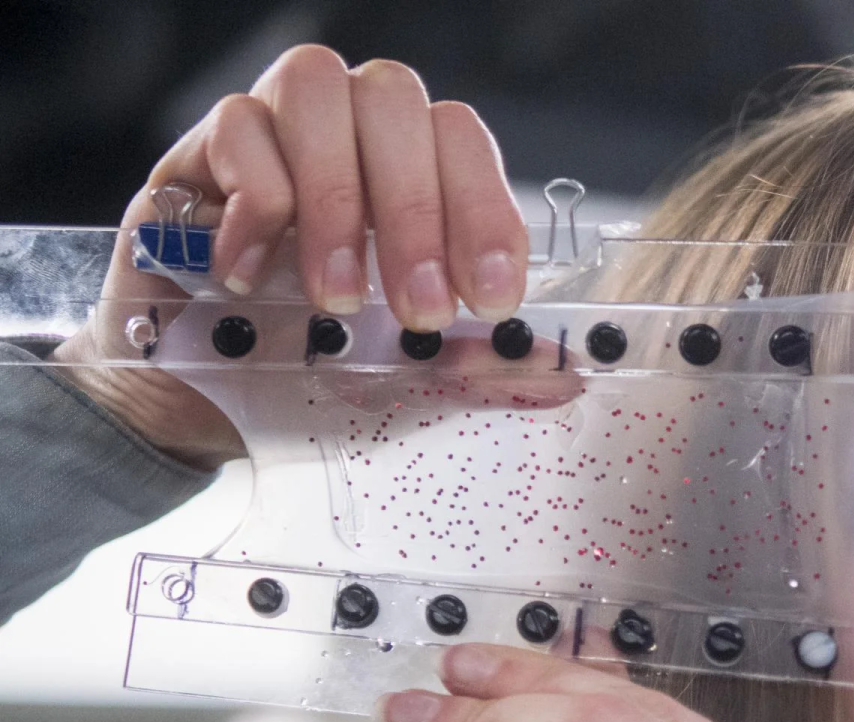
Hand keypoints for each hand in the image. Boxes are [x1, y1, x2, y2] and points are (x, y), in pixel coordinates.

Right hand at [52, 45, 527, 468]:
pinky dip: (257, 206)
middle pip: (399, 104)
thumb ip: (473, 369)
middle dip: (418, 213)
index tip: (492, 299)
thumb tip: (562, 375)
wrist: (192, 398)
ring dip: (339, 201)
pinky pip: (236, 129)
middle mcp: (350, 132)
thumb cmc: (309, 369)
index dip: (485, 212)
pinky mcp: (197, 152)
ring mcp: (274, 129)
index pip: (463, 143)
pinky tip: (253, 282)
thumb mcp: (398, 378)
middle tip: (418, 312)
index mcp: (412, 169)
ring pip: (319, 91)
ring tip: (337, 298)